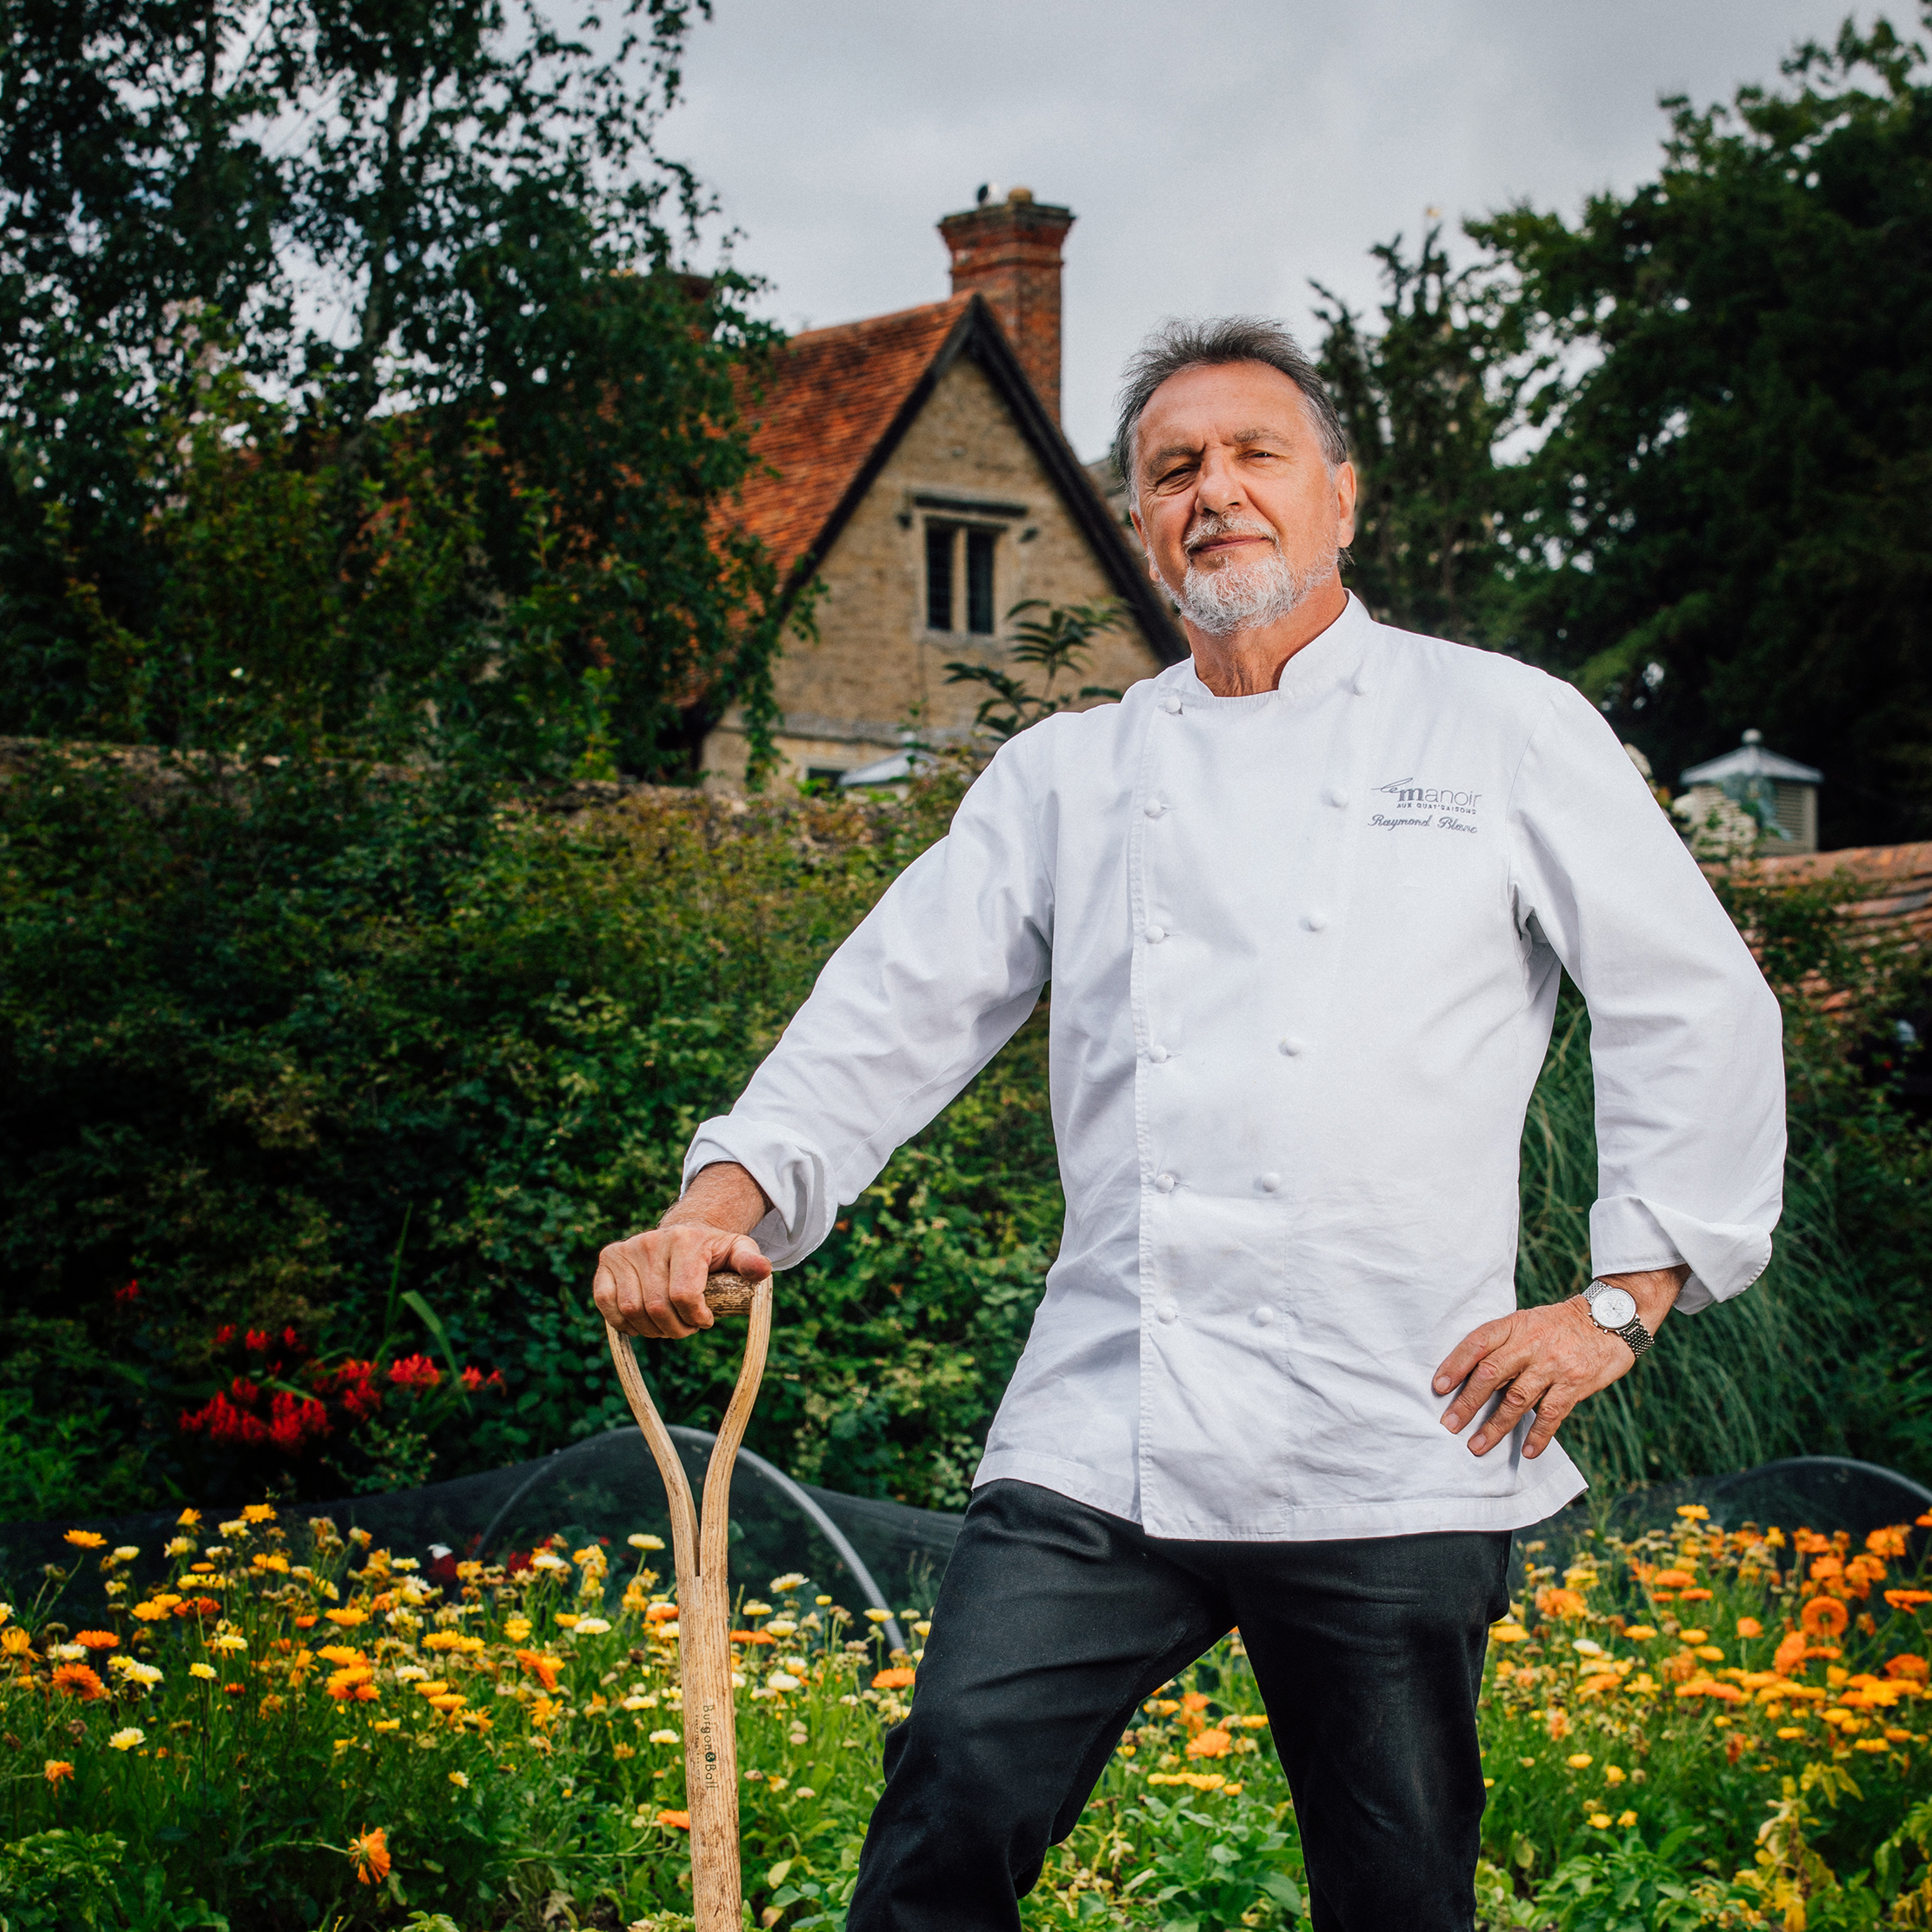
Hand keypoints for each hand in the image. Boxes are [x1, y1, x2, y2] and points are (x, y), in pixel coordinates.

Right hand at [593, 1162, 772, 1339]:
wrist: (684, 1232)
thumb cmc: (714, 1250)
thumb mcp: (738, 1251)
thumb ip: (750, 1261)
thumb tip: (761, 1271)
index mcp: (685, 1240)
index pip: (684, 1294)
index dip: (695, 1318)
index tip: (705, 1320)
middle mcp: (651, 1241)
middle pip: (657, 1306)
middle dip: (675, 1328)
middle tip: (687, 1328)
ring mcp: (626, 1249)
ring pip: (632, 1310)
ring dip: (651, 1329)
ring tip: (668, 1325)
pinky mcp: (608, 1259)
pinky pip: (606, 1302)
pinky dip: (623, 1322)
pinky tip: (642, 1323)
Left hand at [1431, 1267, 1686, 1458]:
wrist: (1612, 1319)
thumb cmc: (1560, 1325)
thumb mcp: (1529, 1322)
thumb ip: (1504, 1345)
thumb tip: (1472, 1378)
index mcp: (1514, 1325)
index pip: (1477, 1343)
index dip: (1455, 1364)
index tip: (1438, 1387)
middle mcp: (1531, 1343)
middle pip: (1491, 1374)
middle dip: (1467, 1402)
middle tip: (1450, 1425)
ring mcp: (1553, 1364)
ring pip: (1517, 1399)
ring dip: (1495, 1426)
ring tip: (1477, 1446)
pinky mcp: (1575, 1383)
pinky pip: (1552, 1414)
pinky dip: (1538, 1435)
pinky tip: (1527, 1452)